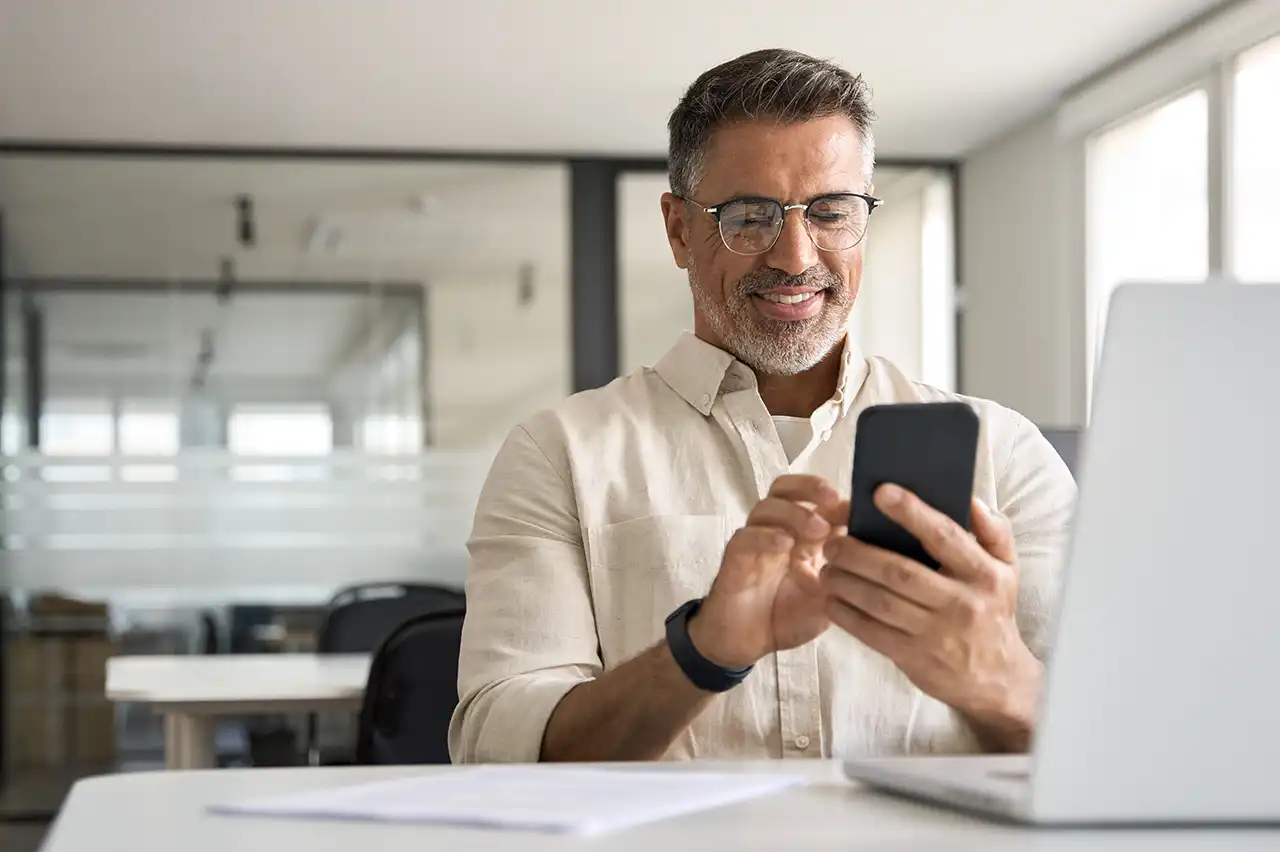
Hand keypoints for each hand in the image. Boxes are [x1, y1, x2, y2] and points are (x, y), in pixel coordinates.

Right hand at [689, 474, 843, 669]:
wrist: (746, 643)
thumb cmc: (786, 617)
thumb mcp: (828, 596)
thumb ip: (846, 573)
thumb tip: (876, 552)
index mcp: (801, 536)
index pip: (815, 500)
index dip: (836, 499)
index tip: (859, 509)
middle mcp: (776, 531)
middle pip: (786, 489)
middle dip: (810, 487)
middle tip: (834, 499)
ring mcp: (755, 541)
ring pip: (767, 507)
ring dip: (794, 512)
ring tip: (818, 529)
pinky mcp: (735, 558)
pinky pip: (747, 537)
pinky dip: (767, 536)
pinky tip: (786, 544)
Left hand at [822, 484, 1042, 751]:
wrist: (998, 678)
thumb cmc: (993, 610)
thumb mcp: (1007, 569)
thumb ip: (992, 531)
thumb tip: (969, 499)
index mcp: (984, 574)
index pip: (944, 536)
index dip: (911, 512)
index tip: (880, 492)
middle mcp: (962, 603)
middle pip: (898, 572)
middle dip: (858, 554)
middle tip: (832, 541)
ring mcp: (937, 634)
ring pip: (879, 602)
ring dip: (845, 582)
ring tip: (826, 567)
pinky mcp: (916, 658)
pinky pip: (872, 633)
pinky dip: (846, 614)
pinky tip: (831, 599)